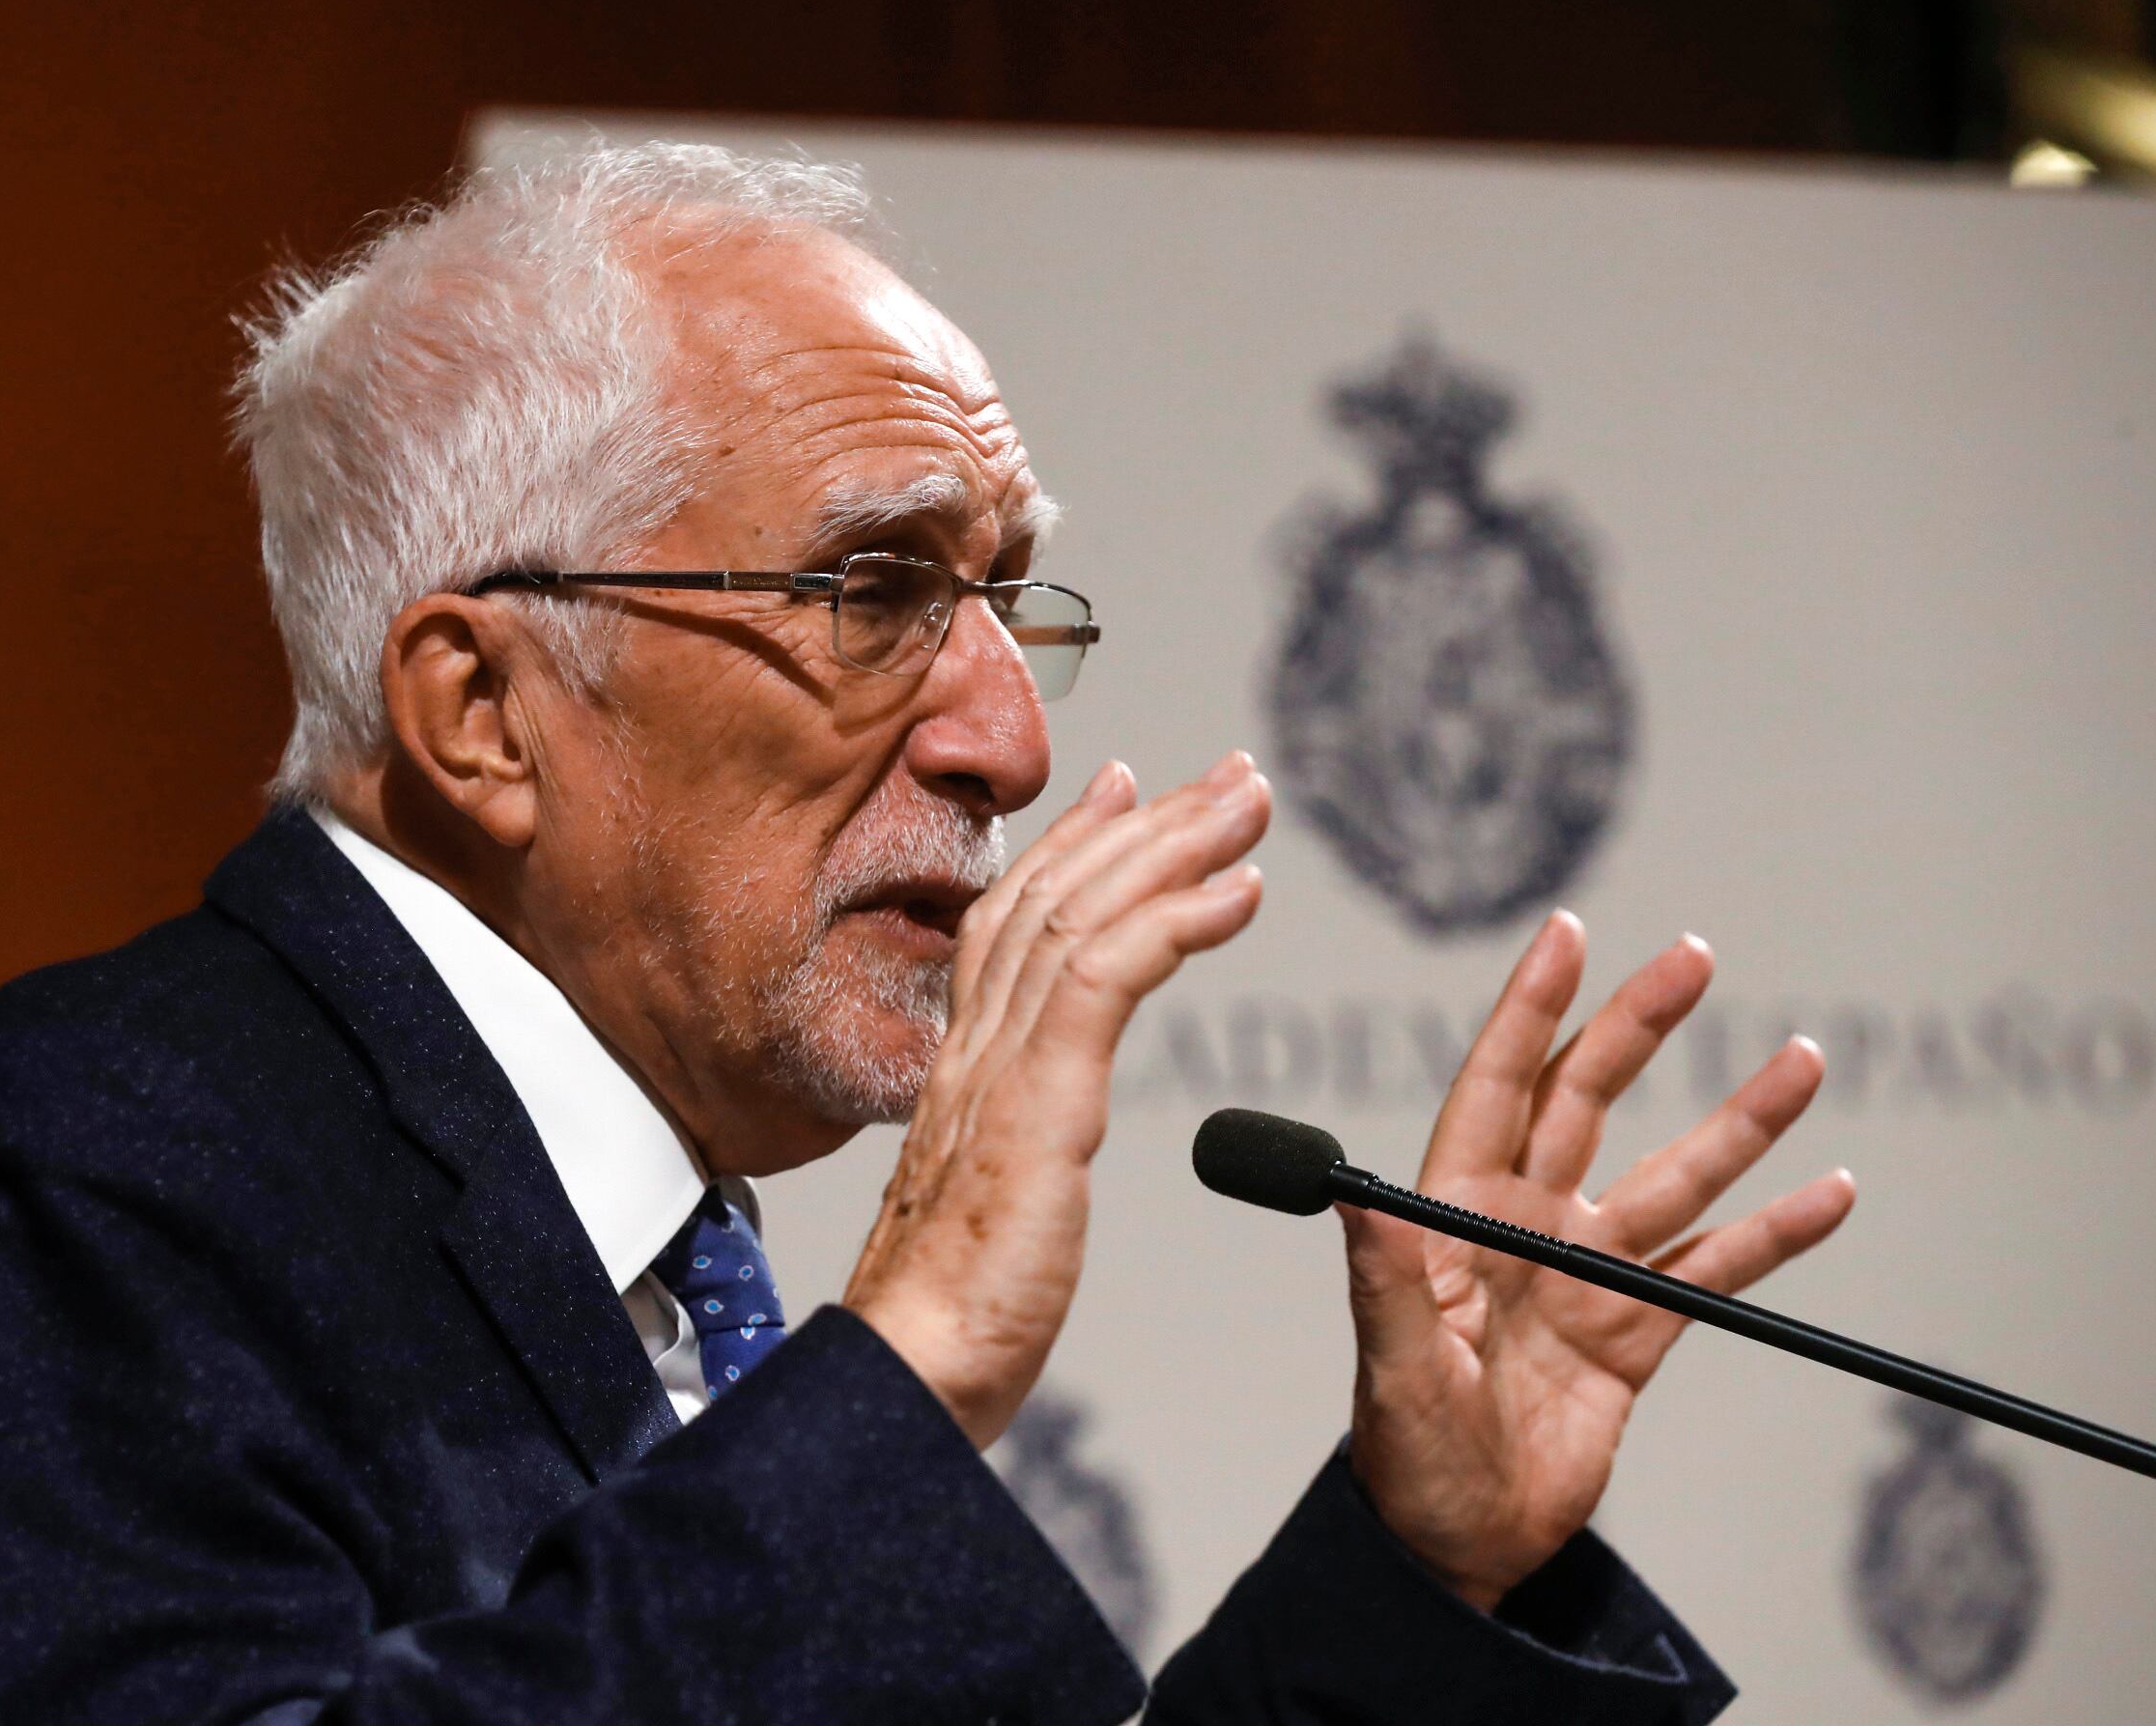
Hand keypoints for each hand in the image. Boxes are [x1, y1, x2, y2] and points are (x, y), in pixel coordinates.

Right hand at [844, 750, 1270, 1446]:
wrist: (908, 1380)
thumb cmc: (950, 1325)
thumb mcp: (988, 1210)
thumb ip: (1010, 1152)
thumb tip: (1030, 1140)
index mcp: (962, 1072)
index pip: (1012, 923)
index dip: (1069, 847)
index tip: (1126, 792)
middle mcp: (973, 1051)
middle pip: (1057, 896)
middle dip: (1148, 823)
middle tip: (1227, 775)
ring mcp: (1000, 1072)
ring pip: (1084, 916)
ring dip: (1177, 848)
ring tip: (1247, 805)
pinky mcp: (1037, 1105)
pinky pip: (1108, 979)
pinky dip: (1176, 921)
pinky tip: (1236, 893)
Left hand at [1344, 912, 1856, 1611]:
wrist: (1456, 1546)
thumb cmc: (1403, 1457)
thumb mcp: (1391, 1368)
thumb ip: (1383, 1280)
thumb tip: (1356, 1197)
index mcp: (1456, 1215)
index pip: (1497, 1087)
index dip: (1530, 1009)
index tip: (1568, 932)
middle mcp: (1525, 1226)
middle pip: (1589, 1102)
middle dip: (1638, 1028)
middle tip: (1695, 958)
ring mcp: (1585, 1275)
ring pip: (1675, 1176)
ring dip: (1739, 1121)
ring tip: (1800, 1059)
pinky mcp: (1635, 1333)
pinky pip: (1715, 1270)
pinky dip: (1774, 1232)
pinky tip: (1828, 1191)